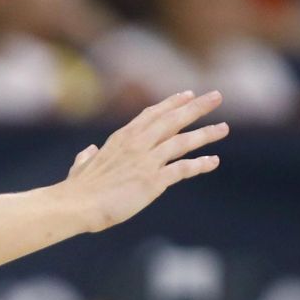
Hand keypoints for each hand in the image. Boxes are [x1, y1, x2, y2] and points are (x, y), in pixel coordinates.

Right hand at [62, 90, 227, 232]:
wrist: (76, 205)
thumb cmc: (77, 189)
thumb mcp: (81, 166)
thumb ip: (87, 156)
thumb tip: (89, 150)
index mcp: (121, 138)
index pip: (151, 115)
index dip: (171, 104)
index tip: (187, 95)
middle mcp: (136, 144)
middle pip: (172, 120)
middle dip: (196, 108)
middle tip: (216, 96)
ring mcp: (146, 161)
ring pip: (182, 142)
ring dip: (205, 134)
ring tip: (223, 128)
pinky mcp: (153, 180)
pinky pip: (182, 169)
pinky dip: (199, 165)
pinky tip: (213, 161)